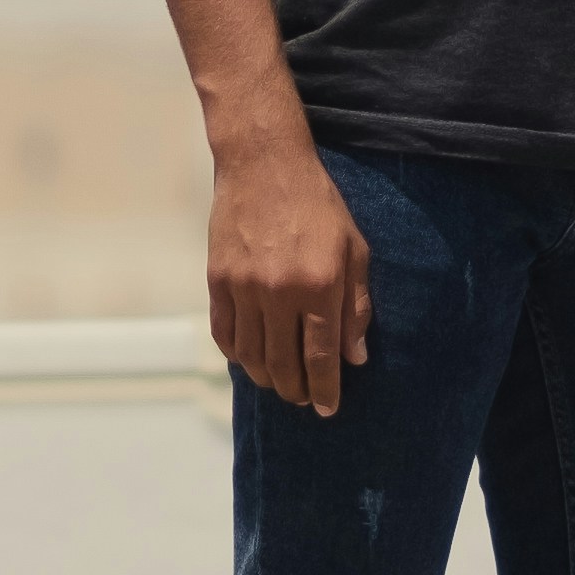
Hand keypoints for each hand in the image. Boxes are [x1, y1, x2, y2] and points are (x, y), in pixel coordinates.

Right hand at [207, 136, 373, 416]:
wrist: (264, 164)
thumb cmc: (318, 204)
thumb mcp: (354, 249)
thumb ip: (357, 305)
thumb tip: (356, 357)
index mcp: (320, 285)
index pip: (322, 356)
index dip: (325, 389)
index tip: (327, 410)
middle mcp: (279, 292)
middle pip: (283, 364)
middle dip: (296, 390)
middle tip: (303, 399)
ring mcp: (244, 287)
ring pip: (251, 355)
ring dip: (266, 378)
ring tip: (278, 383)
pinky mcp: (217, 280)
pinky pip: (224, 333)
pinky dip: (236, 355)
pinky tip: (248, 359)